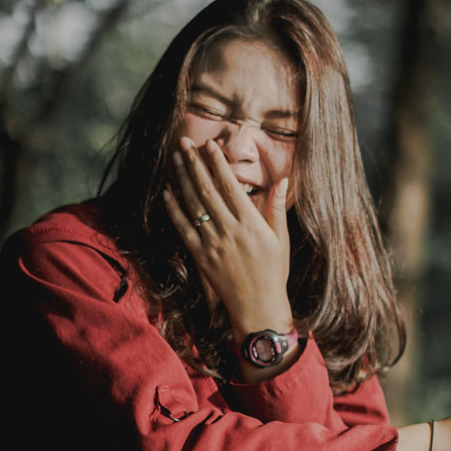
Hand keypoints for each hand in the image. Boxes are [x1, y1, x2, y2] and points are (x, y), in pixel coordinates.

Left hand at [163, 137, 292, 338]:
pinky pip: (183, 228)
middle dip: (194, 163)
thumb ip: (277, 208)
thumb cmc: (274, 273)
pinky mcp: (201, 256)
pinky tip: (167, 192)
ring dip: (182, 179)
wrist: (258, 307)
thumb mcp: (281, 239)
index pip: (230, 185)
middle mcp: (229, 230)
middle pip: (206, 189)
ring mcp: (212, 243)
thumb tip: (283, 181)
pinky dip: (173, 209)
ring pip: (192, 204)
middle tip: (184, 143)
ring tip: (176, 159)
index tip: (209, 145)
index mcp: (251, 224)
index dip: (218, 163)